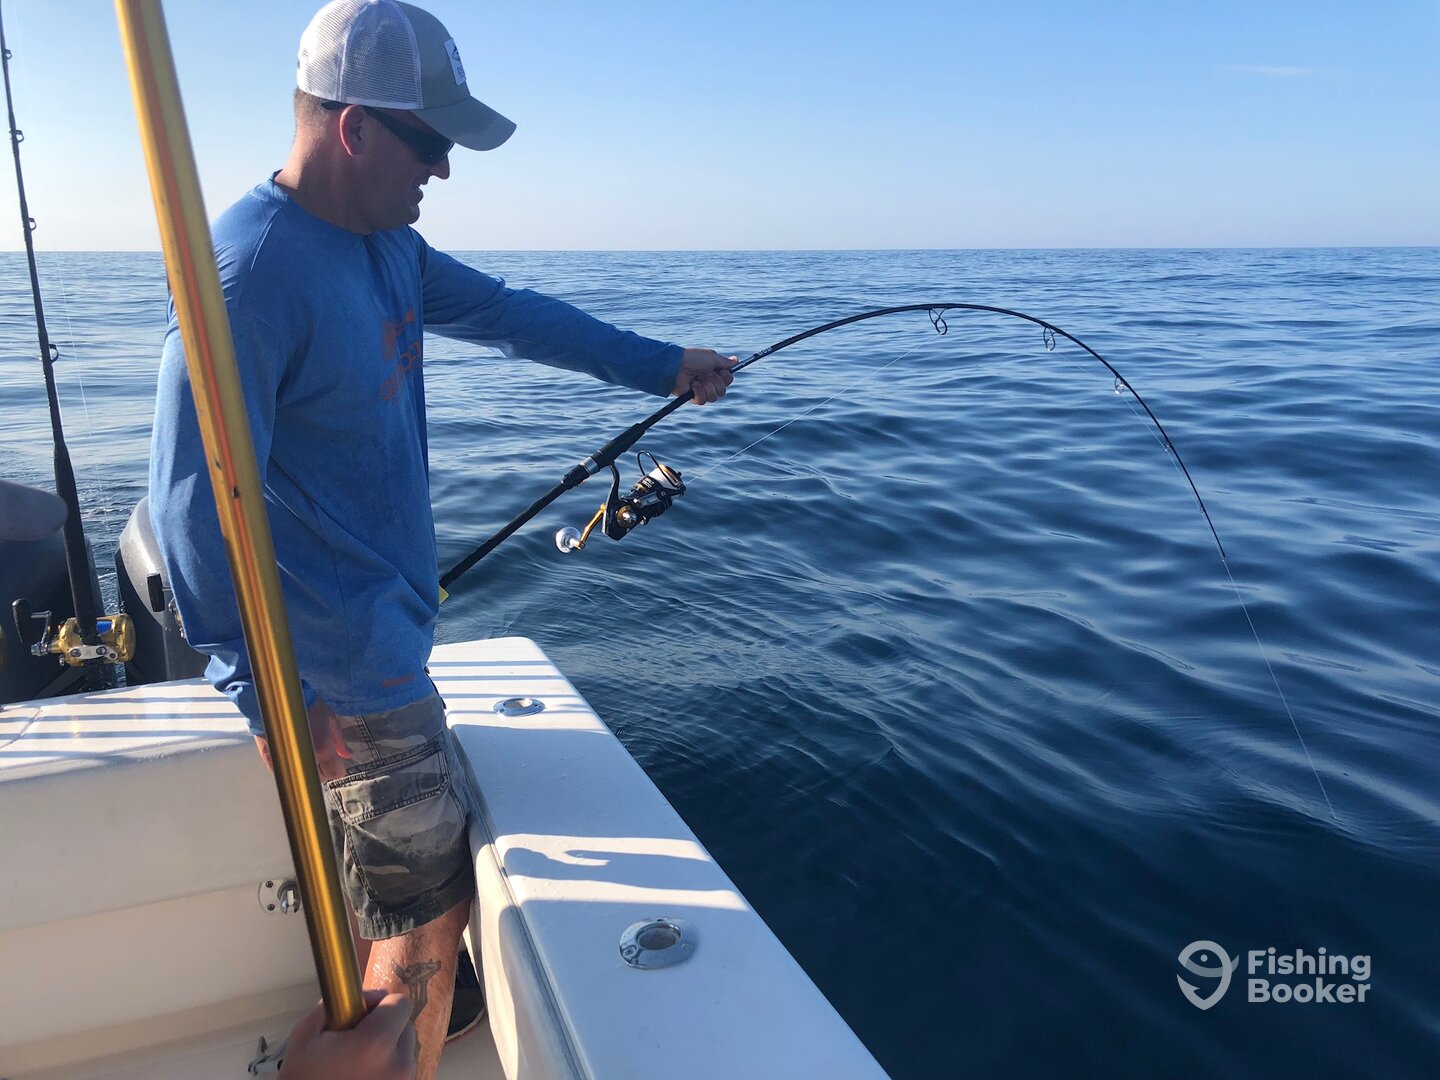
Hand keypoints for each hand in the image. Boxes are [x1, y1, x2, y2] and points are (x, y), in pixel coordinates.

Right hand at [253, 697, 353, 781]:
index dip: (338, 770)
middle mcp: (306, 757)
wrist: (280, 697)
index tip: (338, 765)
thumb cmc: (308, 704)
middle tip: (323, 761)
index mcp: (323, 749)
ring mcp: (288, 759)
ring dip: (306, 771)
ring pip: (300, 777)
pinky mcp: (270, 757)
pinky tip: (291, 758)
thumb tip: (348, 754)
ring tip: (307, 757)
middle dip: (323, 772)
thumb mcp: (330, 718)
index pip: (335, 773)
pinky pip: (283, 772)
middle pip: (318, 778)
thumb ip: (339, 740)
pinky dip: (289, 768)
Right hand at [279, 989, 416, 1078]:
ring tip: (357, 1066)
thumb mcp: (305, 1036)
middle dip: (384, 1028)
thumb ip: (335, 1005)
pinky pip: (404, 1074)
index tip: (361, 1013)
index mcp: (376, 1043)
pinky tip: (363, 1079)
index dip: (379, 1003)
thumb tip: (361, 996)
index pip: (400, 1003)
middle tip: (355, 1042)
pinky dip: (389, 1072)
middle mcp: (400, 1064)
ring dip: (388, 1052)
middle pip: (406, 1027)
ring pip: (406, 1052)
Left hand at [673, 348, 736, 403]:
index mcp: (714, 371)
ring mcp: (701, 390)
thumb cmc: (694, 359)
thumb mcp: (712, 357)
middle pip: (722, 391)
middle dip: (715, 382)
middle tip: (707, 374)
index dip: (726, 377)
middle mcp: (709, 381)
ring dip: (707, 386)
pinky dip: (699, 392)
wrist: (676, 365)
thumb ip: (725, 362)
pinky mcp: (693, 397)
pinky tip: (693, 385)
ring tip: (697, 379)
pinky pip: (703, 401)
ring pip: (714, 397)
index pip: (728, 380)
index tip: (721, 371)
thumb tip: (736, 360)